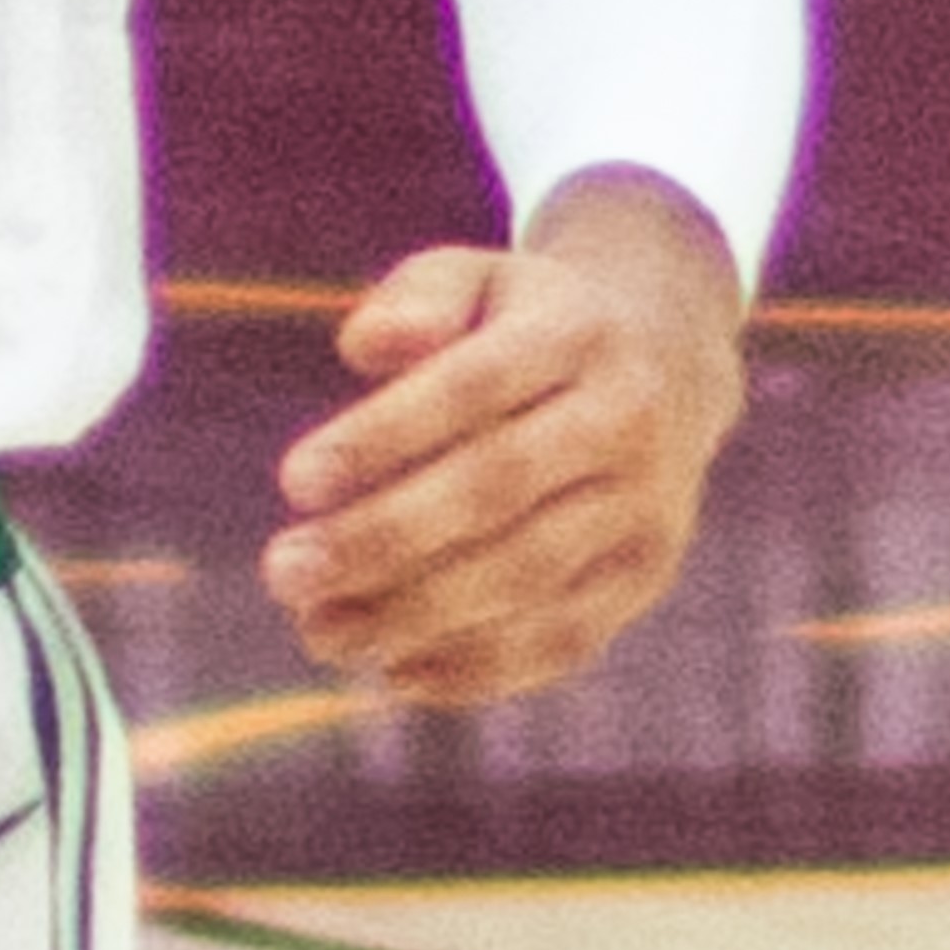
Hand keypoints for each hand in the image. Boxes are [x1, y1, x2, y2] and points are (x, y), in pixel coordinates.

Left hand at [260, 167, 745, 705]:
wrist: (665, 360)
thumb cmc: (523, 318)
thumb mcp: (472, 277)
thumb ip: (413, 299)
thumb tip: (361, 348)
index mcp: (574, 335)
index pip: (471, 389)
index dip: (382, 438)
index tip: (292, 482)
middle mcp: (625, 423)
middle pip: (497, 492)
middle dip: (383, 540)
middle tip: (284, 574)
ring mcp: (646, 509)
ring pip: (531, 578)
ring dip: (417, 618)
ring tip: (320, 632)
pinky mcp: (646, 578)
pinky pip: (566, 638)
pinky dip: (480, 668)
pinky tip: (394, 673)